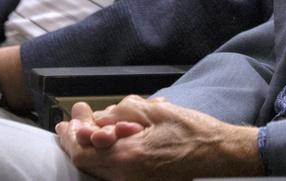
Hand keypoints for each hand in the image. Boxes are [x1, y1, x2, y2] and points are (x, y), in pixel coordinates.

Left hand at [56, 95, 262, 180]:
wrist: (217, 153)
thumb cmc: (190, 130)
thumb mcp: (153, 111)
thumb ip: (119, 112)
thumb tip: (98, 118)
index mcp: (127, 158)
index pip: (83, 151)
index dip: (71, 134)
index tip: (68, 118)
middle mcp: (126, 177)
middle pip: (88, 163)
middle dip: (76, 141)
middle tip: (68, 124)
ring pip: (99, 168)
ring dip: (89, 148)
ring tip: (82, 130)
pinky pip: (114, 172)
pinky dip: (105, 156)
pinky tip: (107, 141)